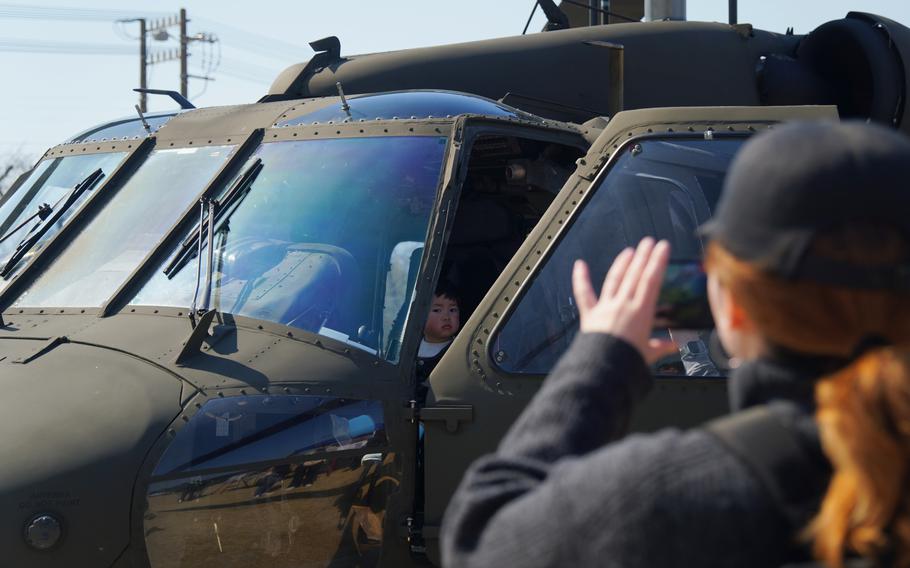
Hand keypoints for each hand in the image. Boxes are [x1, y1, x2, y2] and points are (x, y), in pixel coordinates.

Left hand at [572, 237, 675, 363]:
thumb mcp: (649, 354)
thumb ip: (662, 346)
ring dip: (622, 263)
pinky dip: (580, 278)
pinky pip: (584, 294)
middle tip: (648, 242)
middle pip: (634, 275)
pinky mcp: (590, 314)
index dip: (658, 261)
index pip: (651, 280)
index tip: (662, 247)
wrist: (603, 368)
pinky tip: (579, 264)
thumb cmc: (626, 362)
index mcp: (641, 312)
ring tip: (629, 251)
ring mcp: (605, 307)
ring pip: (615, 279)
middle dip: (642, 256)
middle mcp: (623, 305)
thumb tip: (676, 344)